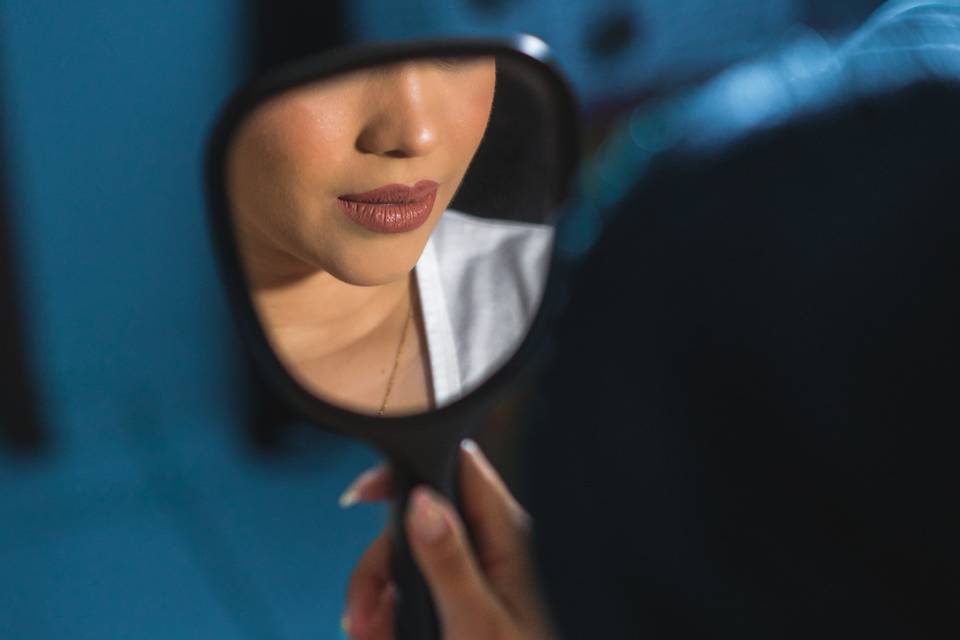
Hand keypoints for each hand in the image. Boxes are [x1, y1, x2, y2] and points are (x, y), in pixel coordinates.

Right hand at [339, 440, 553, 639]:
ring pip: (408, 561)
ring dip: (377, 598)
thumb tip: (422, 501)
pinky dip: (389, 614)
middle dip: (380, 565)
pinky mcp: (460, 602)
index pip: (457, 468)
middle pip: (417, 522)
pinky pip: (414, 592)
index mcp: (505, 536)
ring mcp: (474, 575)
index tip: (364, 496)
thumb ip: (449, 560)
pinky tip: (378, 636)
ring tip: (370, 635)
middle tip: (364, 615)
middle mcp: (490, 548)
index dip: (409, 469)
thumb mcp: (476, 622)